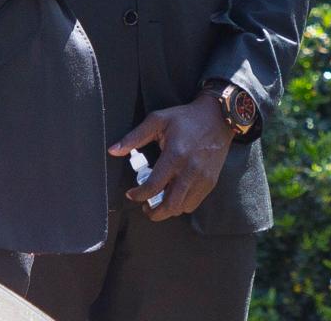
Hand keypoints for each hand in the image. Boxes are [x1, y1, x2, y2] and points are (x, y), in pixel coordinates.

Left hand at [108, 95, 233, 220]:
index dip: (139, 195)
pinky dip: (182, 205)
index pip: (154, 186)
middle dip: (154, 212)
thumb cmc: (185, 118)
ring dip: (167, 209)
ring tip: (158, 201)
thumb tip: (113, 151)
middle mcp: (190, 171)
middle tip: (145, 207)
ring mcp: (202, 178)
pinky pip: (194, 203)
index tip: (131, 194)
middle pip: (170, 205)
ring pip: (182, 207)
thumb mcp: (157, 120)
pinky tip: (174, 195)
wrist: (217, 117)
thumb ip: (134, 137)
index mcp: (175, 155)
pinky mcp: (211, 182)